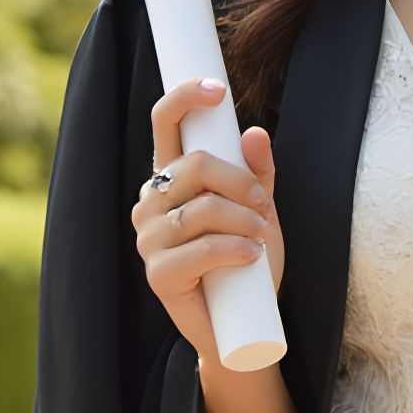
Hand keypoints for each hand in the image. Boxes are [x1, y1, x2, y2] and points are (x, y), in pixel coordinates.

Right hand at [131, 77, 284, 364]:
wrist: (245, 322)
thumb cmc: (248, 259)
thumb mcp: (260, 208)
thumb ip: (258, 172)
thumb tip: (255, 133)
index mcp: (170, 176)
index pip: (164, 124)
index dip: (184, 99)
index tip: (217, 90)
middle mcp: (151, 201)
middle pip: (192, 164)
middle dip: (239, 180)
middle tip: (263, 203)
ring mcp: (148, 238)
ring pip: (202, 208)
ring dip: (243, 220)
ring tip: (260, 236)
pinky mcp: (157, 274)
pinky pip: (200, 249)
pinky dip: (234, 249)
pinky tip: (250, 256)